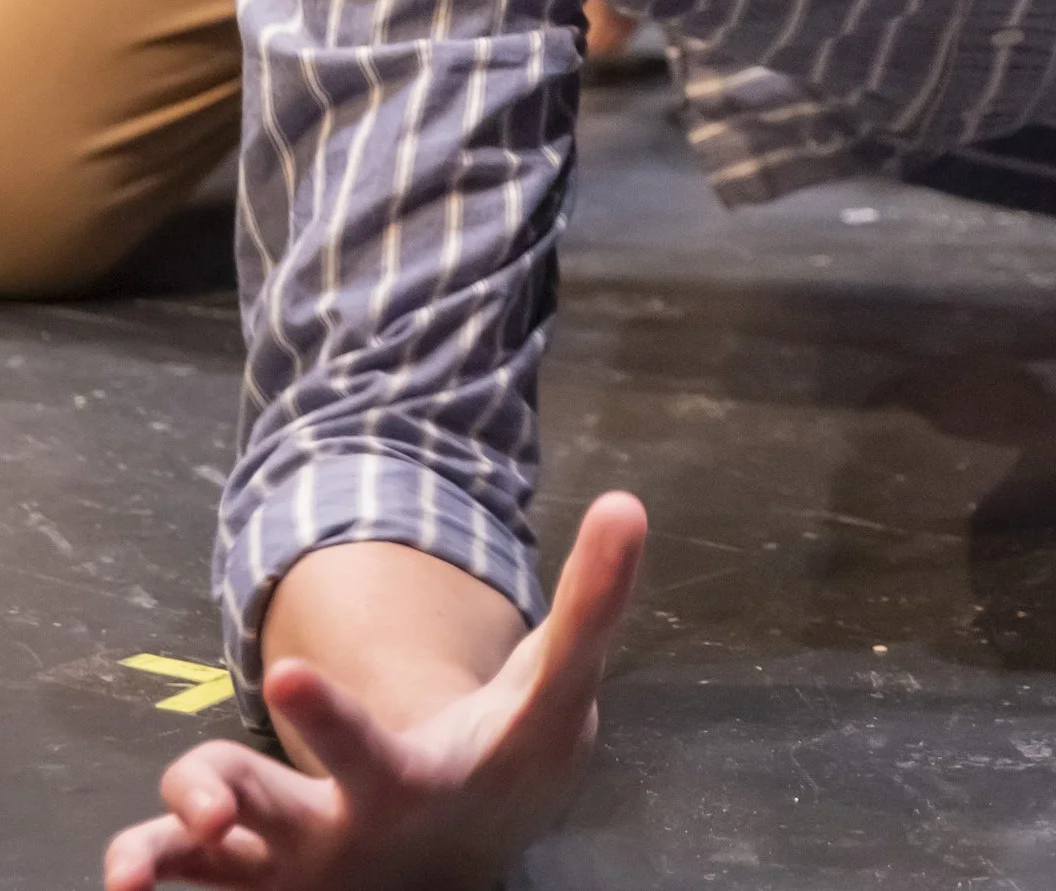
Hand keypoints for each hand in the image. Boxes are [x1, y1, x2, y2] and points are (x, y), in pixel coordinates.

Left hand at [100, 493, 645, 890]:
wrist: (473, 853)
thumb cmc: (519, 756)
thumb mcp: (557, 687)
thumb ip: (591, 602)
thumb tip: (629, 501)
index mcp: (414, 789)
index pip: (370, 754)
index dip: (328, 718)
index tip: (286, 668)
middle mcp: (345, 837)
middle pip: (278, 821)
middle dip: (239, 804)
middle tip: (205, 796)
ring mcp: (296, 865)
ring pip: (221, 862)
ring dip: (177, 851)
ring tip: (130, 867)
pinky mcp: (261, 872)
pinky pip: (199, 874)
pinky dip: (159, 867)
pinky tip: (126, 869)